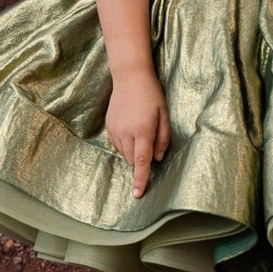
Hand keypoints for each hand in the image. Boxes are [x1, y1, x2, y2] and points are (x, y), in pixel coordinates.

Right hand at [105, 75, 171, 198]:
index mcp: (142, 131)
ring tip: (140, 131)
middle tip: (150, 141)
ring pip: (124, 154)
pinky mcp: (108, 126)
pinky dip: (125, 144)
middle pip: (133, 160)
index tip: (138, 194)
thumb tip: (159, 158)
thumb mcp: (164, 114)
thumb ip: (163, 138)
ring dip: (133, 151)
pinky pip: (117, 144)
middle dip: (142, 160)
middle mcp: (126, 133)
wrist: (129, 76)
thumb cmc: (151, 94)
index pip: (142, 162)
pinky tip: (131, 128)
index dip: (141, 180)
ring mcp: (115, 130)